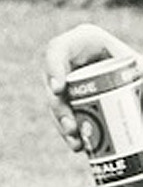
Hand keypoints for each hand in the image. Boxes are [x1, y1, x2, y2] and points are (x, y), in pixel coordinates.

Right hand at [44, 23, 138, 150]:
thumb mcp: (140, 66)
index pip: (57, 50)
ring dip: (63, 124)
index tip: (58, 90)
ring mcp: (69, 79)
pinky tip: (78, 145)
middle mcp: (72, 59)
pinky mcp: (72, 97)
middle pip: (53, 83)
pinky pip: (64, 114)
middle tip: (72, 126)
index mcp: (85, 40)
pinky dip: (70, 130)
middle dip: (59, 108)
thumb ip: (142, 72)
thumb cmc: (141, 68)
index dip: (52, 68)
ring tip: (76, 142)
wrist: (141, 86)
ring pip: (56, 103)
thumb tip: (141, 88)